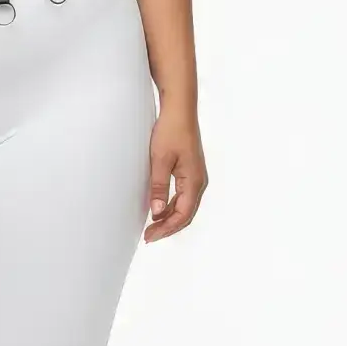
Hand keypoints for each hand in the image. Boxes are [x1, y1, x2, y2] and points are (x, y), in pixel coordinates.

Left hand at [144, 104, 206, 242]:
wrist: (179, 109)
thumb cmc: (171, 131)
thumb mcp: (160, 159)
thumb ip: (158, 186)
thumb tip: (156, 211)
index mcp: (194, 181)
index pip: (182, 214)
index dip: (166, 228)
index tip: (149, 236)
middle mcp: (198, 181)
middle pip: (185, 214)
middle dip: (167, 227)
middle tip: (148, 236)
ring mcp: (195, 176)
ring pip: (183, 206)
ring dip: (168, 217)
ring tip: (151, 226)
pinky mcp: (189, 171)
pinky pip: (182, 195)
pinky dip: (170, 206)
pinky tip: (158, 209)